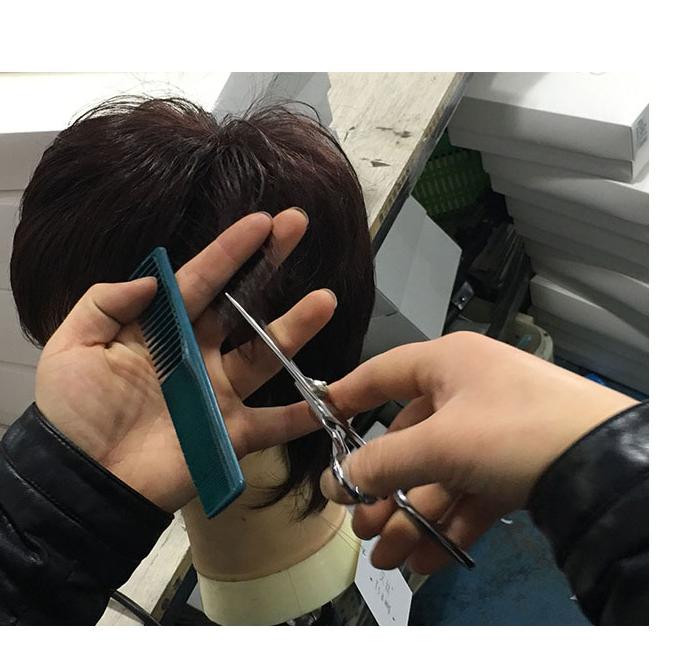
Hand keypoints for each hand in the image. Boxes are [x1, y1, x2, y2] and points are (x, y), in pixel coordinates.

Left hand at [34, 210, 335, 513]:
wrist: (80, 482)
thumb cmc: (71, 413)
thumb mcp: (72, 346)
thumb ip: (105, 303)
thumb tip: (151, 277)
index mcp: (160, 329)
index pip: (200, 279)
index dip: (230, 250)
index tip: (261, 220)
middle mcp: (195, 354)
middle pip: (241, 305)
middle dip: (270, 264)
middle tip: (297, 226)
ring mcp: (216, 394)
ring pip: (264, 355)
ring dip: (295, 328)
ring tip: (324, 299)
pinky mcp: (228, 434)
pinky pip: (274, 424)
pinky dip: (304, 414)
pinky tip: (336, 396)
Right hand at [319, 332, 637, 573]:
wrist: (602, 463)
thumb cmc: (512, 429)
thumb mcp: (439, 444)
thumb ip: (383, 461)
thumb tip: (341, 478)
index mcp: (446, 364)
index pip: (382, 374)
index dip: (347, 397)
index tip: (319, 422)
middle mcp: (467, 391)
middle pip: (409, 439)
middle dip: (383, 488)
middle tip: (359, 523)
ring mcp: (493, 430)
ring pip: (438, 474)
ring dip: (410, 516)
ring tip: (386, 556)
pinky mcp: (515, 465)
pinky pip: (468, 493)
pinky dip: (445, 523)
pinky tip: (423, 559)